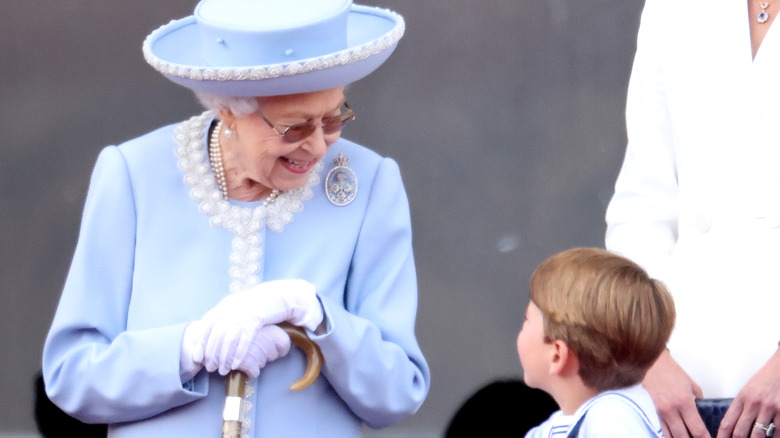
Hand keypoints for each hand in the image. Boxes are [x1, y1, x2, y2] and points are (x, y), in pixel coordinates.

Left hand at [193, 279, 322, 375]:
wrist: (275, 295)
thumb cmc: (255, 305)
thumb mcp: (236, 307)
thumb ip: (223, 318)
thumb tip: (210, 337)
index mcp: (223, 306)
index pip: (206, 326)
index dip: (200, 343)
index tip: (198, 358)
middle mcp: (230, 309)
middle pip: (216, 335)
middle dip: (212, 354)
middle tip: (210, 368)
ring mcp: (243, 314)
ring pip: (229, 340)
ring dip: (224, 358)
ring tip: (222, 370)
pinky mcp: (256, 319)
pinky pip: (244, 339)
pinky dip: (238, 353)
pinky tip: (235, 364)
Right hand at [643, 349, 709, 436]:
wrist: (651, 362)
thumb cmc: (671, 370)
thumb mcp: (691, 384)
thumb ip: (698, 400)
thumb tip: (702, 412)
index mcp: (685, 402)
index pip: (698, 430)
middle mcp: (672, 410)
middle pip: (684, 437)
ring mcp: (660, 412)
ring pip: (670, 437)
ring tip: (686, 437)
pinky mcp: (651, 412)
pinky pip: (661, 431)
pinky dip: (669, 436)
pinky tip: (674, 436)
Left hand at [716, 348, 779, 437]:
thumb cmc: (765, 379)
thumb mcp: (748, 390)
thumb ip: (741, 406)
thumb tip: (733, 424)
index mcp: (741, 398)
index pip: (727, 422)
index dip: (721, 436)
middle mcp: (753, 403)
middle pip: (740, 431)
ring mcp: (769, 408)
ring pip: (758, 435)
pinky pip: (777, 432)